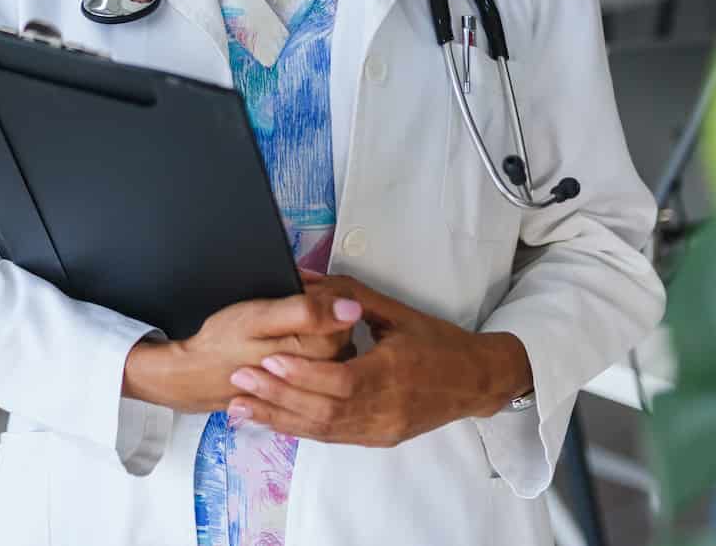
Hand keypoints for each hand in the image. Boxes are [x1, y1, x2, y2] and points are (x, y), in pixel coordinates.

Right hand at [124, 281, 362, 414]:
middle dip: (319, 307)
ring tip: (279, 321)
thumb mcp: (259, 317)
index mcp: (320, 351)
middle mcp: (325, 371)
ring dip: (313, 325)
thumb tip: (351, 307)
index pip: (345, 311)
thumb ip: (306, 311)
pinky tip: (282, 341)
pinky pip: (320, 357)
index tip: (298, 287)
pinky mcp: (305, 386)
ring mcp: (317, 381)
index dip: (324, 293)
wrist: (197, 375)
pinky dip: (305, 342)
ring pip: (332, 341)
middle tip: (284, 304)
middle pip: (342, 326)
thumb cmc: (223, 344)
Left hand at [225, 275, 534, 446]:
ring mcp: (382, 428)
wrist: (476, 381)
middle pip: (325, 410)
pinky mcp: (378, 439)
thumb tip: (303, 276)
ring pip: (324, 430)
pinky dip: (299, 429)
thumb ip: (348, 295)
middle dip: (278, 397)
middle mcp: (387, 407)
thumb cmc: (436, 341)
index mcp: (394, 372)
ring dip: (280, 419)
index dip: (303, 373)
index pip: (341, 380)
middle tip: (239, 382)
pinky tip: (272, 419)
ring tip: (241, 408)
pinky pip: (332, 437)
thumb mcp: (396, 311)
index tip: (267, 359)